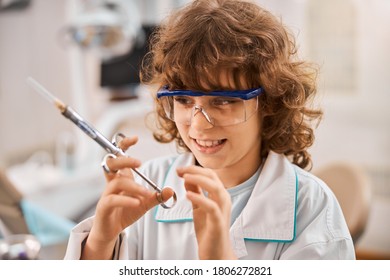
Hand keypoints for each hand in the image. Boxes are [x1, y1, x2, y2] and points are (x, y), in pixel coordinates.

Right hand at [81, 136, 173, 258]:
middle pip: (112, 163)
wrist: (111, 231)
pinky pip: (113, 199)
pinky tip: (137, 202)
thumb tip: (170, 190)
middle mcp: (112, 183)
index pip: (119, 156)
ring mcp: (107, 194)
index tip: (136, 138)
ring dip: (134, 187)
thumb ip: (156, 196)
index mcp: (121, 178)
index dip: (124, 145)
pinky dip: (126, 199)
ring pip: (117, 183)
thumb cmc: (125, 212)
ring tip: (147, 193)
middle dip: (125, 159)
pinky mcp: (104, 207)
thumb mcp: (144, 203)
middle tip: (139, 162)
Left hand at [177, 166, 235, 259]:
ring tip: (185, 177)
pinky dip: (200, 198)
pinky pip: (211, 207)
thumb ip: (195, 193)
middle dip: (195, 171)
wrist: (215, 253)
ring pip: (216, 188)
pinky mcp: (218, 222)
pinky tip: (188, 195)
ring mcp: (222, 210)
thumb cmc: (209, 231)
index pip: (209, 174)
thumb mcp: (198, 208)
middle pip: (213, 177)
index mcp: (219, 195)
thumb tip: (187, 178)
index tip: (179, 170)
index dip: (194, 169)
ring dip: (199, 180)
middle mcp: (224, 199)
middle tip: (180, 171)